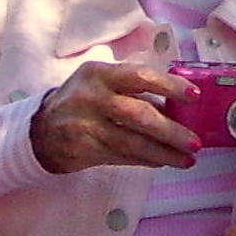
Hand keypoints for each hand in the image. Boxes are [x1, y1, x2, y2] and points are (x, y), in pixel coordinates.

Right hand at [30, 62, 198, 174]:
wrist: (40, 131)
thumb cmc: (82, 101)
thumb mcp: (100, 83)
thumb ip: (133, 88)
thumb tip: (180, 104)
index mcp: (100, 73)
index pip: (140, 76)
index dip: (170, 85)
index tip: (195, 96)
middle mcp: (91, 97)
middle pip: (138, 114)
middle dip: (171, 131)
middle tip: (195, 142)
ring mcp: (85, 125)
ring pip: (132, 142)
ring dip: (164, 153)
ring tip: (187, 159)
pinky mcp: (83, 150)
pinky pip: (123, 157)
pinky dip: (147, 160)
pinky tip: (164, 162)